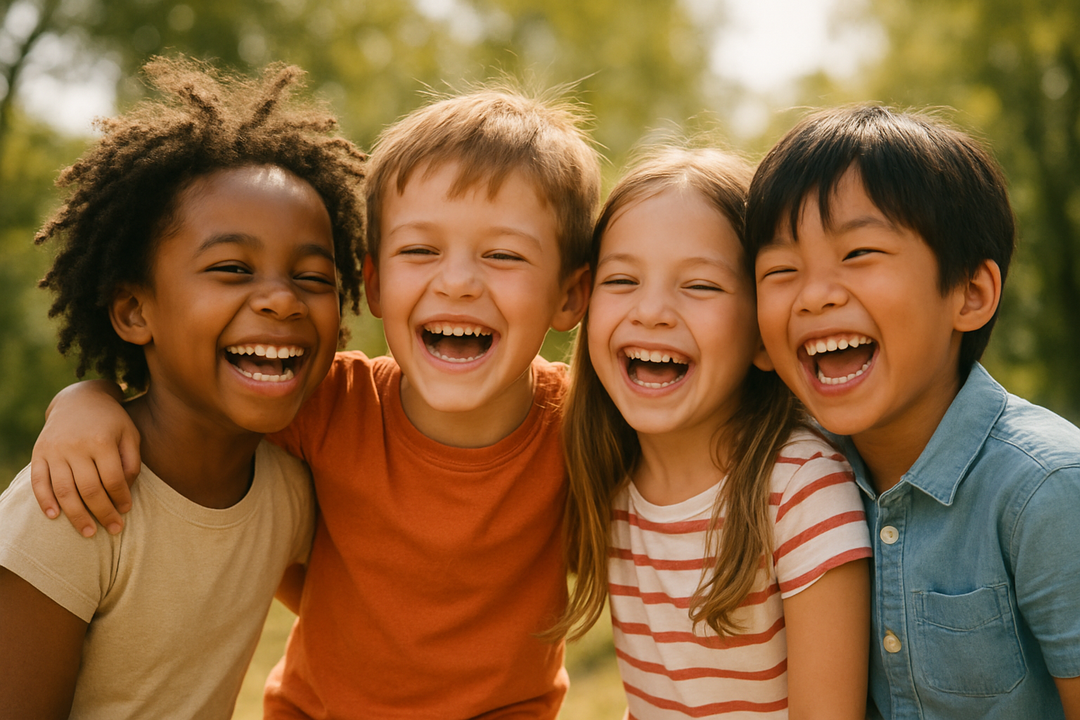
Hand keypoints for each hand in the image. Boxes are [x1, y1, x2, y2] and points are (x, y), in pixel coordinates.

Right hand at [30, 380, 139, 536]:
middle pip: (90, 489)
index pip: (113, 479)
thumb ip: (132, 462)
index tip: (126, 511)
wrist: (79, 400)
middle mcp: (76, 446)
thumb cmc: (111, 422)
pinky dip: (45, 501)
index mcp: (102, 441)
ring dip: (76, 515)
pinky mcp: (39, 453)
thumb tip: (125, 493)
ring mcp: (55, 450)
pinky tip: (54, 516)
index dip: (121, 499)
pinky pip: (39, 481)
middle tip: (114, 529)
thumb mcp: (130, 434)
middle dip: (103, 513)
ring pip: (64, 490)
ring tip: (89, 532)